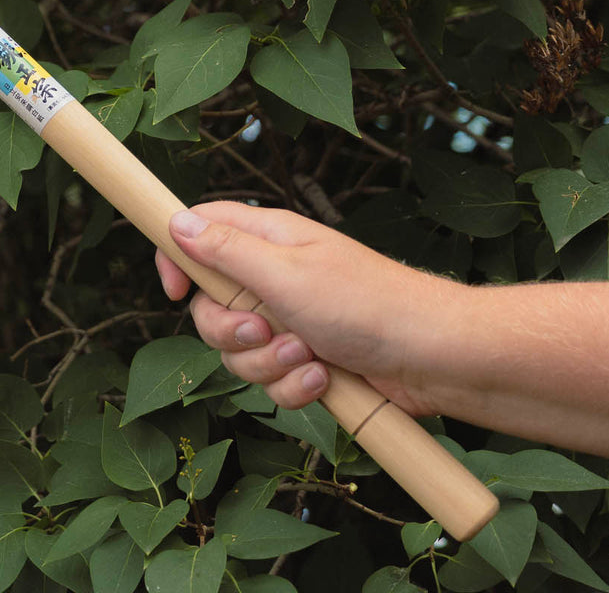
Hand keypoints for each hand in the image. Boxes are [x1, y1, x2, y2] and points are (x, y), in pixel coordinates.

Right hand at [155, 201, 461, 416]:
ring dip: (270, 363)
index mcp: (267, 240)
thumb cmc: (367, 303)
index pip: (200, 231)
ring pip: (240, 351)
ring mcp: (291, 320)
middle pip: (210, 305)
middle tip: (264, 330)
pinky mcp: (307, 361)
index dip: (178, 258)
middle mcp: (274, 277)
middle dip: (230, 331)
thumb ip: (225, 251)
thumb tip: (176, 221)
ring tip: (311, 356)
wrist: (434, 359)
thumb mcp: (285, 273)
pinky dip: (294, 386)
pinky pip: (272, 382)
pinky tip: (326, 378)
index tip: (174, 291)